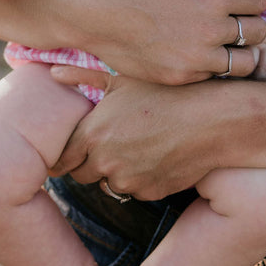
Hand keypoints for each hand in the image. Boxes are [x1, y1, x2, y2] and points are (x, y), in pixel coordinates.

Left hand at [49, 75, 226, 196]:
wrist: (212, 118)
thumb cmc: (167, 92)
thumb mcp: (123, 79)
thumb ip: (83, 77)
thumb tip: (52, 72)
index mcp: (94, 133)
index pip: (62, 159)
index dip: (65, 155)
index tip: (71, 150)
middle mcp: (106, 162)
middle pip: (82, 174)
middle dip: (91, 161)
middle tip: (110, 142)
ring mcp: (129, 181)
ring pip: (110, 183)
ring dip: (116, 171)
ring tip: (138, 144)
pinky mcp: (150, 193)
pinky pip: (135, 190)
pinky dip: (140, 178)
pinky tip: (156, 154)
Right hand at [71, 0, 265, 84]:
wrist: (95, 9)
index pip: (260, 1)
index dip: (253, 1)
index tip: (243, 3)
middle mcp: (211, 29)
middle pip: (259, 32)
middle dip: (250, 27)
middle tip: (235, 25)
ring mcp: (196, 56)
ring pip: (245, 62)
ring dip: (239, 53)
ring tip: (223, 46)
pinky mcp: (180, 77)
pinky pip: (214, 76)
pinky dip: (211, 67)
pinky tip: (195, 55)